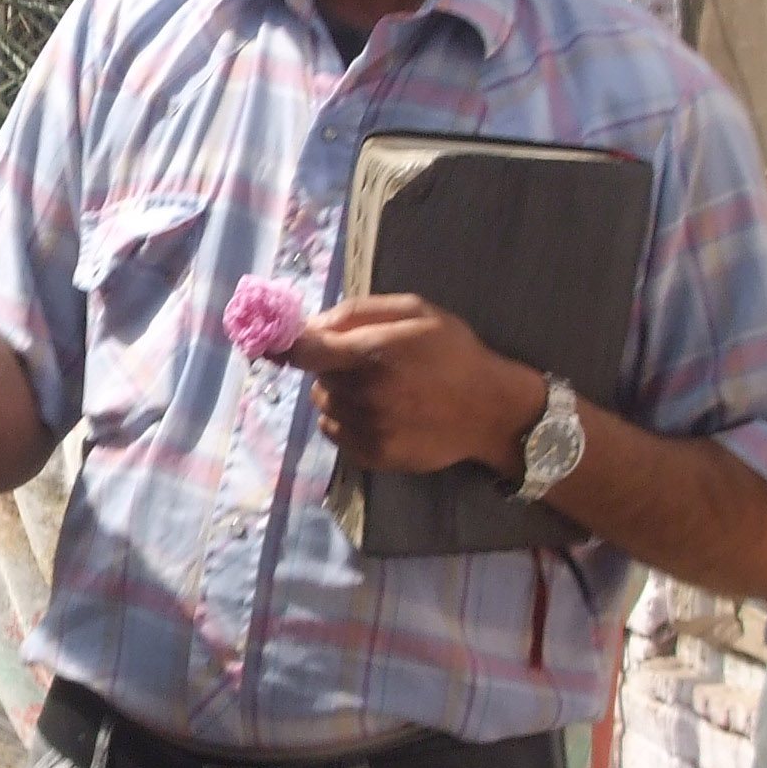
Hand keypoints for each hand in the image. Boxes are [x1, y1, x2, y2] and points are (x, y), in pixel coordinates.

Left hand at [282, 295, 549, 477]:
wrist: (491, 410)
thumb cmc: (454, 352)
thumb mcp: (414, 311)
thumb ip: (356, 313)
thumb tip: (309, 325)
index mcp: (369, 354)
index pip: (300, 352)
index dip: (282, 345)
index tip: (275, 342)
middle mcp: (361, 395)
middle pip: (315, 378)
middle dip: (331, 366)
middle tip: (368, 362)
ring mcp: (365, 430)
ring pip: (324, 405)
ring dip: (340, 394)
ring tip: (381, 389)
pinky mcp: (371, 456)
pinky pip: (335, 432)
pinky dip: (347, 420)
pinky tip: (381, 412)